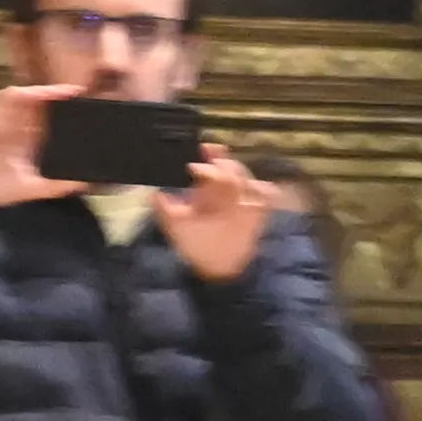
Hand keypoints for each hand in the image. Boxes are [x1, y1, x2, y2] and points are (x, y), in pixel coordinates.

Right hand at [0, 82, 72, 207]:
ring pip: (28, 97)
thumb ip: (55, 187)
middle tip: (81, 92)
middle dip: (61, 96)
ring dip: (44, 92)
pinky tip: (35, 94)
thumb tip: (82, 184)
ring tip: (64, 91)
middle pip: (43, 105)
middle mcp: (22, 127)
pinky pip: (5, 98)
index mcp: (33, 141)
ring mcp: (7, 119)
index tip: (88, 109)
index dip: (69, 113)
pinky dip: (20, 94)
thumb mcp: (31, 189)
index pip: (54, 121)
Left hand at [160, 142, 281, 280]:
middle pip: (229, 167)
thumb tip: (154, 191)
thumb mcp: (175, 227)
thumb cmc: (196, 248)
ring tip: (229, 184)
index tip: (205, 148)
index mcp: (206, 190)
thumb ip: (164, 209)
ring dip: (238, 175)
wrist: (217, 272)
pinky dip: (264, 191)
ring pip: (246, 177)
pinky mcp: (257, 214)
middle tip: (211, 170)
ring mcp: (242, 202)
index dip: (211, 153)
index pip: (211, 164)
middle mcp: (225, 193)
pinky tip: (252, 195)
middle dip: (222, 165)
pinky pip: (266, 195)